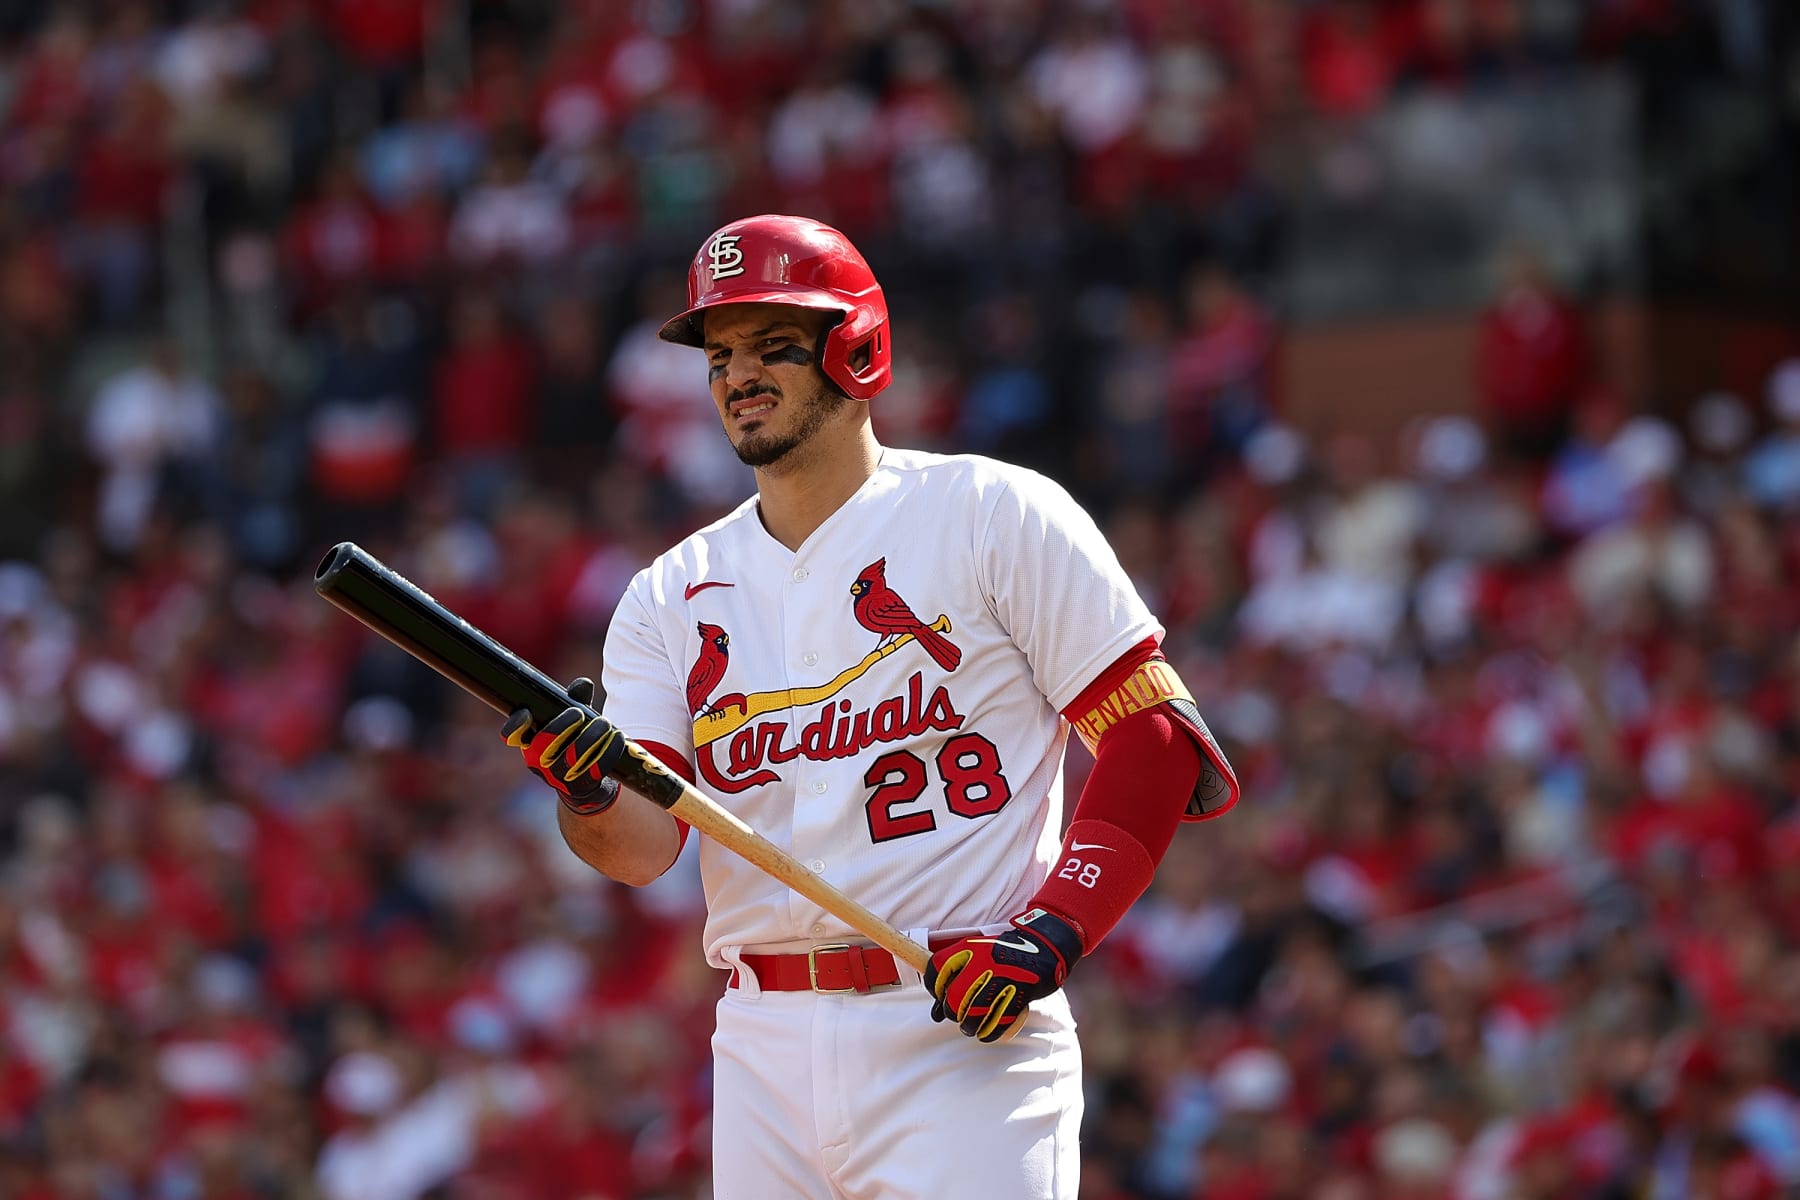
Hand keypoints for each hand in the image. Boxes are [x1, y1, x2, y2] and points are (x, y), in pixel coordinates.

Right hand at [500, 677, 620, 816]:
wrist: (585, 783)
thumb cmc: (574, 741)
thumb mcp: (573, 718)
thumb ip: (575, 699)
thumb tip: (583, 685)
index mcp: (529, 741)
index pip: (512, 735)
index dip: (515, 726)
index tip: (527, 714)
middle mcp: (537, 760)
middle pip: (544, 742)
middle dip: (562, 724)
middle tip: (579, 713)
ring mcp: (556, 777)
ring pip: (572, 756)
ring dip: (591, 736)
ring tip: (605, 723)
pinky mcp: (579, 787)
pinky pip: (595, 768)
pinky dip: (609, 751)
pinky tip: (618, 738)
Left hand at [925, 909, 1084, 1042]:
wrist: (1044, 946)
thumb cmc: (1006, 954)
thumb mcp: (979, 954)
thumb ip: (956, 978)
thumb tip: (936, 1013)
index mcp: (970, 948)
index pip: (937, 970)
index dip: (934, 988)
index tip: (941, 996)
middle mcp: (983, 962)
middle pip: (954, 999)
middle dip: (953, 1013)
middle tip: (960, 1016)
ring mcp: (1002, 978)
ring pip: (972, 1015)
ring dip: (969, 1027)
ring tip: (972, 1027)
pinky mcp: (1019, 993)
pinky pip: (997, 1023)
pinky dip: (989, 1033)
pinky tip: (987, 1033)